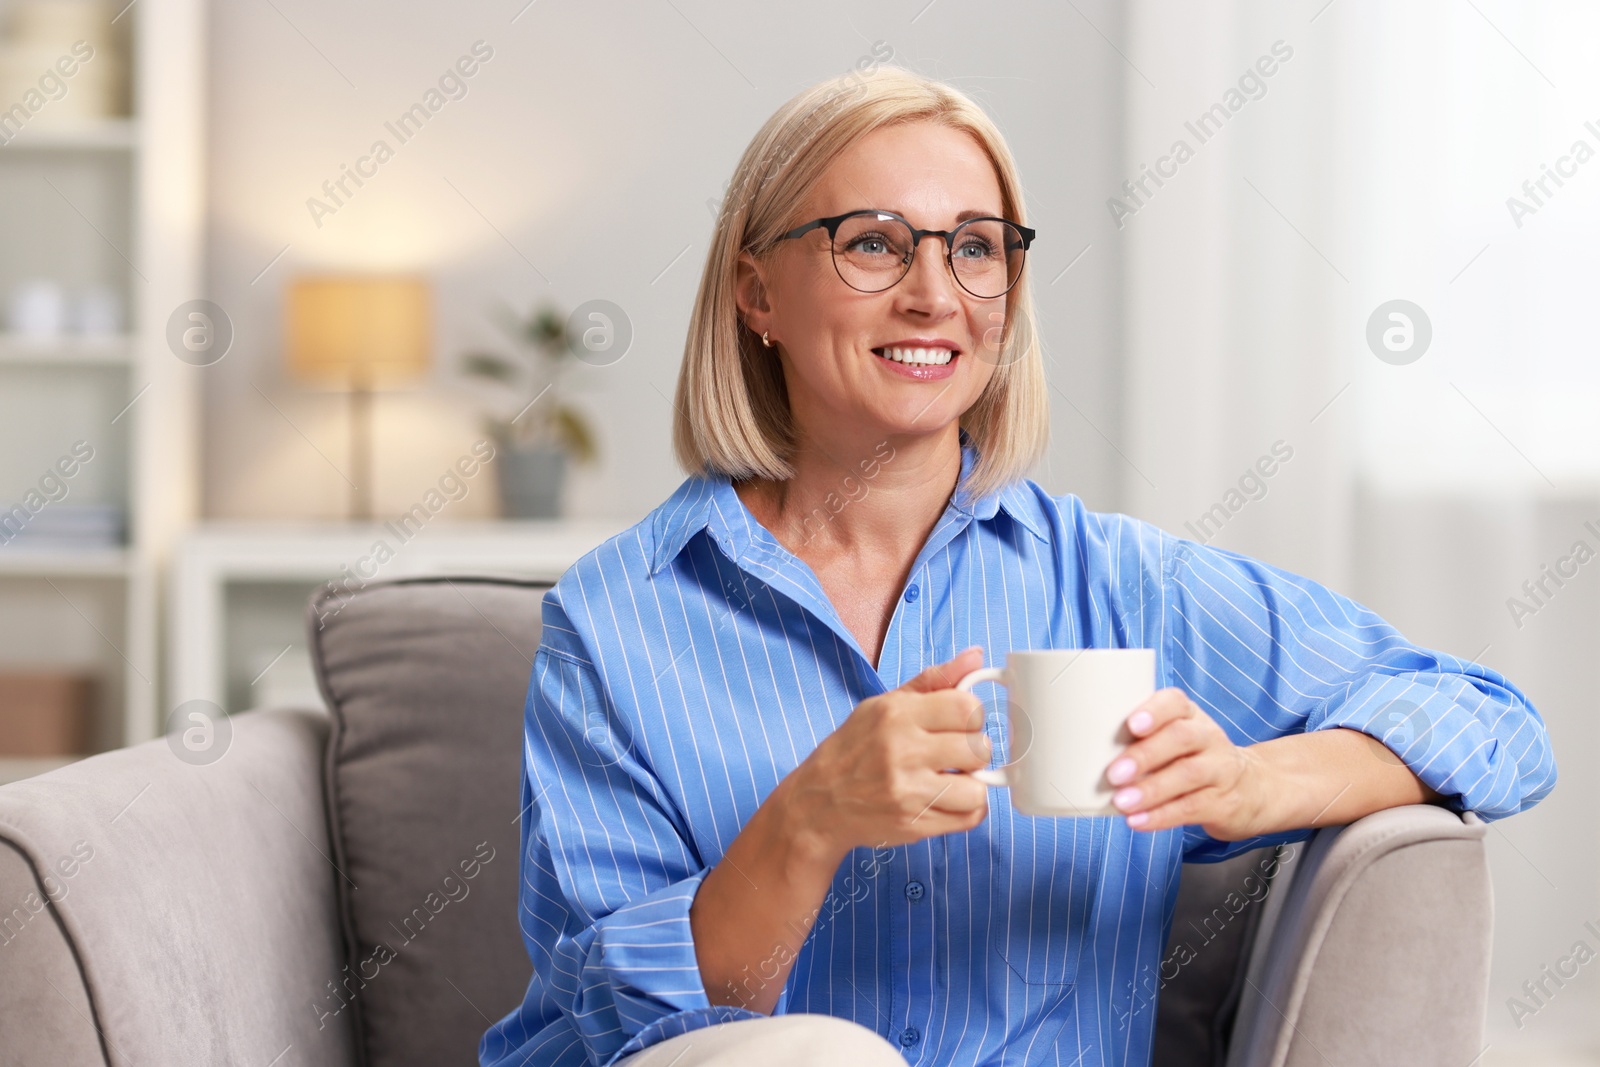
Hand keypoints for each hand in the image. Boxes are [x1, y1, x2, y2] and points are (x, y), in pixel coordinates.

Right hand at [781, 647, 991, 861]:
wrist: (819, 802)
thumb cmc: (854, 748)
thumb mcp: (884, 704)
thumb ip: (933, 681)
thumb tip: (975, 656)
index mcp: (896, 715)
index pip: (967, 708)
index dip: (972, 716)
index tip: (960, 724)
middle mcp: (902, 752)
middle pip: (979, 749)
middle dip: (974, 751)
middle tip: (956, 754)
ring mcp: (908, 793)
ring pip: (978, 789)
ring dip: (972, 784)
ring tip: (952, 779)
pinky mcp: (914, 825)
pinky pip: (969, 817)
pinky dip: (967, 808)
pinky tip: (949, 798)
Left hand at [1103, 687, 1269, 839]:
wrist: (1251, 789)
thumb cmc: (1193, 760)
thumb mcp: (1174, 741)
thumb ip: (1141, 741)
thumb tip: (1089, 757)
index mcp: (1190, 716)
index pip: (1176, 703)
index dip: (1155, 711)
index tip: (1132, 725)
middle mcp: (1208, 737)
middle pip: (1181, 738)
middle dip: (1145, 755)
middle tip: (1114, 773)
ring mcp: (1220, 769)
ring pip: (1188, 775)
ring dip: (1150, 790)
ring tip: (1121, 802)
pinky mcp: (1225, 802)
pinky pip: (1192, 807)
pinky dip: (1161, 816)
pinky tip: (1137, 821)